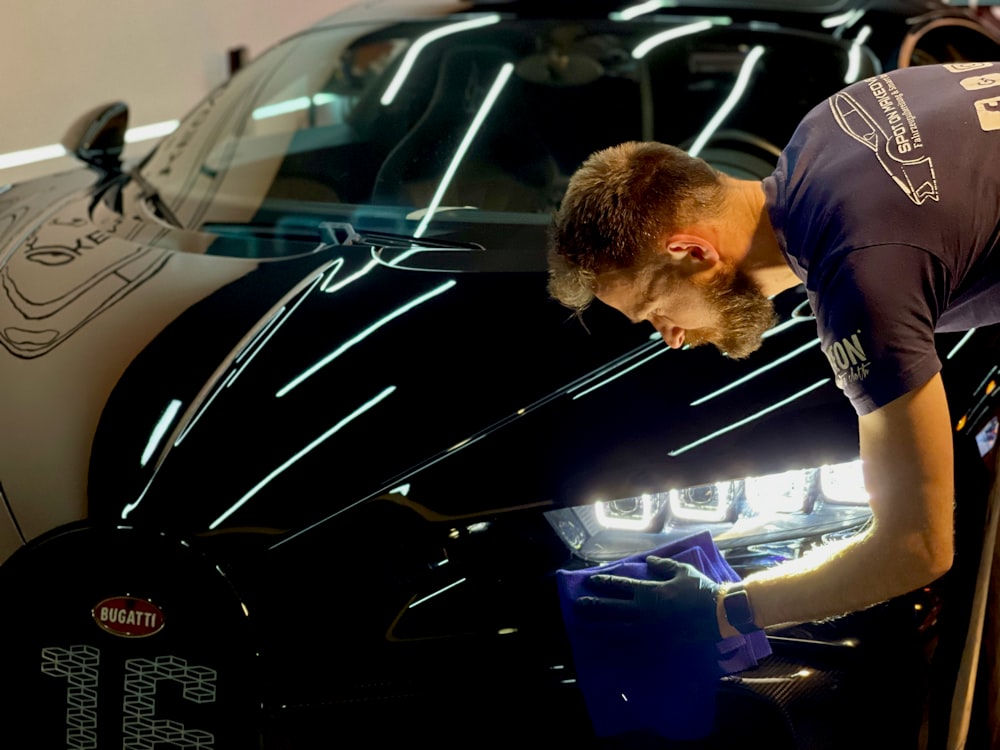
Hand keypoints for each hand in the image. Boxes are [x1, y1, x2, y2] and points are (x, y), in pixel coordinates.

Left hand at [574, 556, 721, 643]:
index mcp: (649, 592)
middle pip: (612, 610)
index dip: (604, 583)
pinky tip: (606, 648)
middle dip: (593, 607)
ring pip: (617, 631)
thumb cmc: (700, 589)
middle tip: (578, 605)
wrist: (719, 615)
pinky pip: (633, 647)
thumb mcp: (682, 570)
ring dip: (598, 628)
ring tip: (583, 628)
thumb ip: (662, 565)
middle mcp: (644, 612)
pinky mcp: (658, 645)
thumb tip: (648, 560)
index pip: (620, 586)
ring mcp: (650, 631)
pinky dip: (617, 647)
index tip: (591, 582)